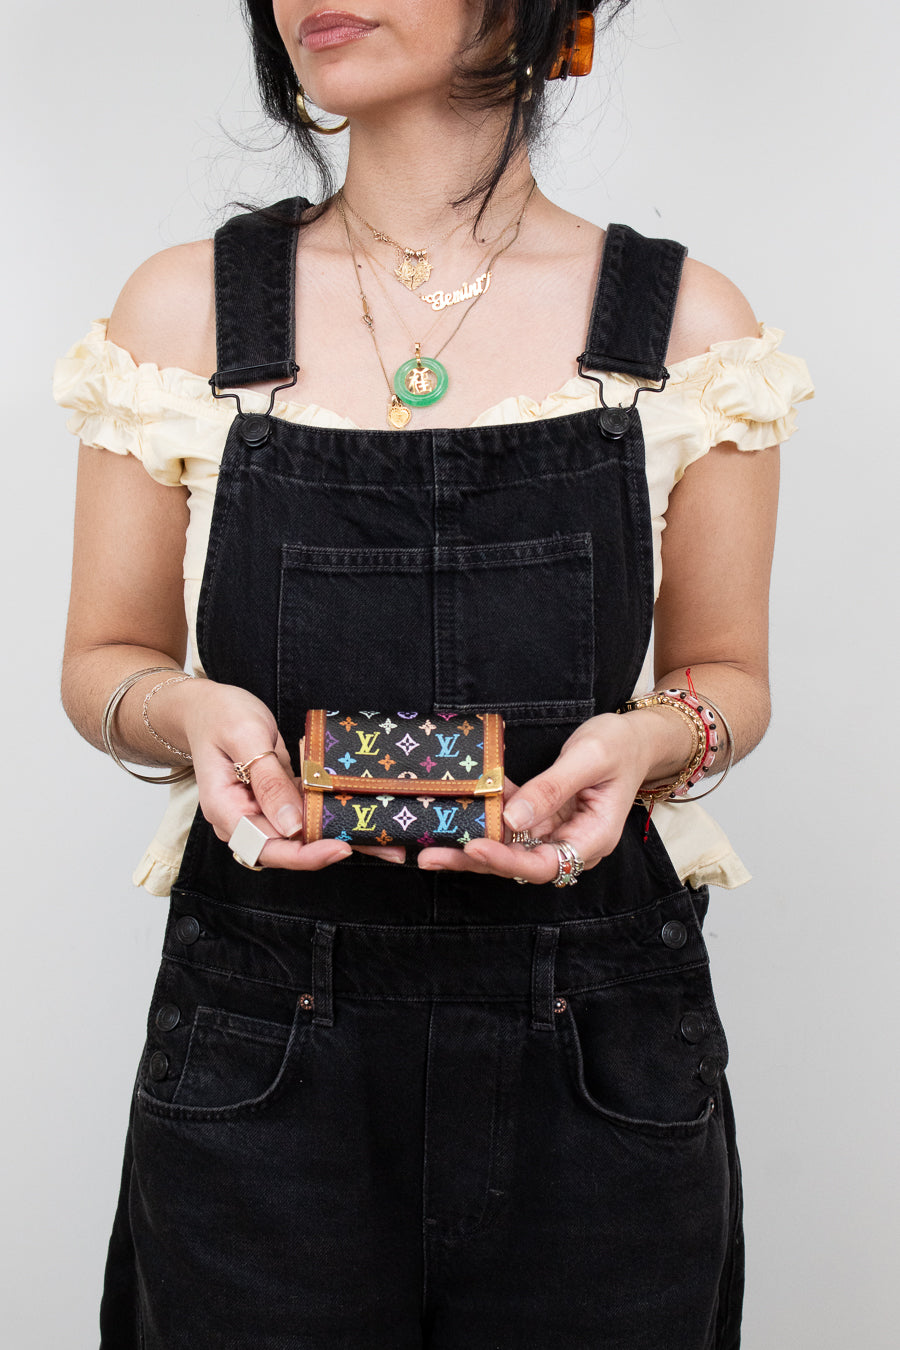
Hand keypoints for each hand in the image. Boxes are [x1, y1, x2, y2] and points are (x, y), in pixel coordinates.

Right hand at [170, 680, 406, 868]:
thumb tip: (293, 825)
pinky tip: (367, 811)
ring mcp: (262, 812)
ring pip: (305, 834)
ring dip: (344, 835)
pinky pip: (308, 813)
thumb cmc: (220, 716)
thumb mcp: (246, 739)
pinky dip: (335, 812)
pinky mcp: (279, 800)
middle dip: (336, 849)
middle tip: (386, 850)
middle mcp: (245, 821)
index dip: (306, 854)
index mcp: (228, 812)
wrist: (206, 706)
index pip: (267, 848)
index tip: (340, 848)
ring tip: (389, 841)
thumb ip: (268, 782)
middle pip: (291, 849)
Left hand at [417, 713, 653, 881]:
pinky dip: (482, 816)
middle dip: (473, 860)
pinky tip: (452, 810)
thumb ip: (551, 789)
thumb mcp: (589, 758)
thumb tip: (512, 818)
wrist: (635, 739)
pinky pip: (508, 823)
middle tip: (430, 856)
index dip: (506, 861)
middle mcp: (570, 843)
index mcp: (592, 838)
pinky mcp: (541, 817)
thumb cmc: (620, 746)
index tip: (473, 847)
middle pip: (518, 862)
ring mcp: (554, 832)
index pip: (545, 864)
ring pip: (507, 846)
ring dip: (469, 842)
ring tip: (429, 844)